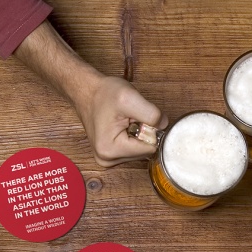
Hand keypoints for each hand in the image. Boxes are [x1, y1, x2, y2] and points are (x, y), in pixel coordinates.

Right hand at [15, 21, 166, 166]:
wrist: (86, 91)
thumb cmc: (103, 94)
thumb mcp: (130, 98)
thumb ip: (152, 114)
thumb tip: (164, 126)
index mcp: (111, 150)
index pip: (150, 148)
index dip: (149, 130)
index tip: (136, 117)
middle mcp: (107, 160)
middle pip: (144, 151)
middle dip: (143, 133)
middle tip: (129, 117)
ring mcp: (107, 159)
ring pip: (140, 150)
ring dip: (138, 134)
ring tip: (124, 120)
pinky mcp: (110, 155)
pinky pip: (132, 149)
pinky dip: (132, 137)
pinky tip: (122, 126)